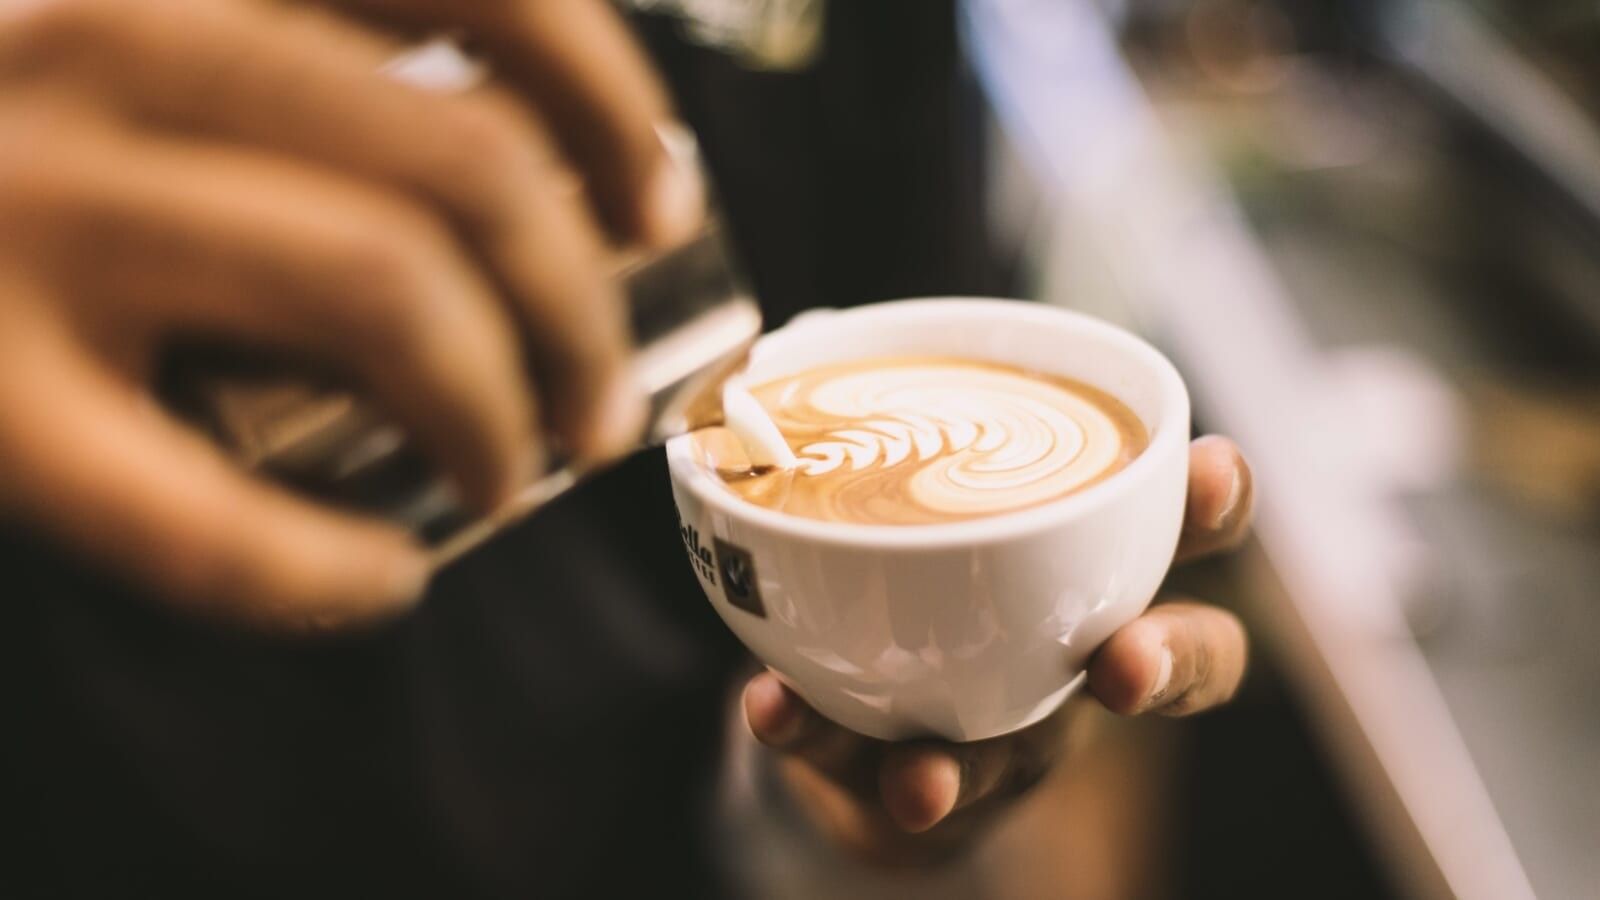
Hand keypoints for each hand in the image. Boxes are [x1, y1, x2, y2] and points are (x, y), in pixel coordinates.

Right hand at [0, 0, 699, 629]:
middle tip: (601, 394)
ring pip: (381, 292)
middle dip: (581, 304)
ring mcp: (17, 205)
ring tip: (519, 468)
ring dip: (500, 408)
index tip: (655, 195)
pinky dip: (320, 569)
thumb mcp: (123, 19)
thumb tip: (514, 142)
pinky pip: (193, 513)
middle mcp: (95, 35)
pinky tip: (376, 584)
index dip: (607, 93)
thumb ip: (280, 46)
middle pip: (465, 164)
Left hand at [742, 436, 1253, 863]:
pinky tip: (773, 709)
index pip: (1188, 531)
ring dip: (963, 767)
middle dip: (1166, 662)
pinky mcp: (914, 791)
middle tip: (1124, 663)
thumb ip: (882, 419)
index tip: (1210, 466)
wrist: (857, 723)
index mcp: (1096, 566)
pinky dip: (815, 735)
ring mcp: (1005, 739)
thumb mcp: (917, 489)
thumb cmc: (918, 575)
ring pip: (1011, 763)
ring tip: (920, 774)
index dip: (1216, 503)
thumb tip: (806, 330)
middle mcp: (1074, 658)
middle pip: (1173, 666)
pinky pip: (864, 774)